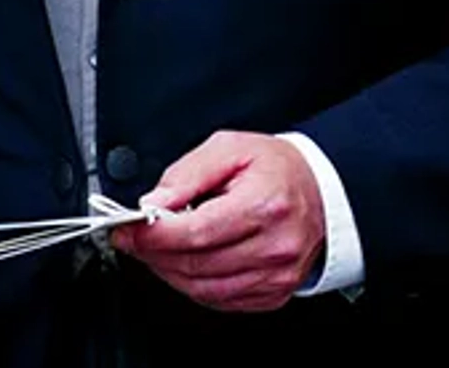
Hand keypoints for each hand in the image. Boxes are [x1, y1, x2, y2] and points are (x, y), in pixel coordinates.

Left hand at [109, 130, 325, 312]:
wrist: (321, 191)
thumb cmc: (277, 168)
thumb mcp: (230, 148)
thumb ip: (187, 173)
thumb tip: (153, 202)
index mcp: (264, 205)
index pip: (197, 232)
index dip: (154, 234)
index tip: (127, 228)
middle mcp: (274, 246)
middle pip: (197, 264)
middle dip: (153, 253)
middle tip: (132, 237)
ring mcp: (276, 275)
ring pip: (205, 289)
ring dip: (169, 272)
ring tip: (154, 249)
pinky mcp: (274, 293)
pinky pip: (221, 301)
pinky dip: (193, 285)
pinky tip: (183, 264)